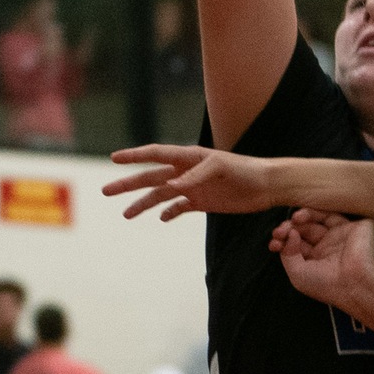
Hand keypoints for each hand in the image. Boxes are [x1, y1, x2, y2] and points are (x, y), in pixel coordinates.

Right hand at [104, 146, 280, 218]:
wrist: (267, 186)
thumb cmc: (246, 170)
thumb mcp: (221, 168)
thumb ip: (196, 175)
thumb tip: (172, 186)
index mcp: (189, 157)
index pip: (156, 154)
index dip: (135, 156)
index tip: (114, 158)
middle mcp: (187, 171)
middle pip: (151, 177)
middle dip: (129, 184)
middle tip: (106, 191)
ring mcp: (193, 187)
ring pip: (161, 196)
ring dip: (144, 204)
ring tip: (126, 215)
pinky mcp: (203, 202)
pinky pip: (180, 208)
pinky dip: (169, 213)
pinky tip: (161, 218)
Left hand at [273, 211, 373, 316]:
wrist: (354, 284)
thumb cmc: (326, 285)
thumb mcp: (297, 274)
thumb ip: (287, 253)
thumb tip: (290, 233)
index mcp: (314, 261)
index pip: (294, 245)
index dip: (282, 241)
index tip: (273, 243)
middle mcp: (326, 247)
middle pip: (303, 230)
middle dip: (289, 229)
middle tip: (280, 231)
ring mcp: (338, 236)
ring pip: (316, 220)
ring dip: (301, 217)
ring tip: (293, 220)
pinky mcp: (351, 227)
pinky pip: (331, 213)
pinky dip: (316, 212)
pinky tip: (302, 217)